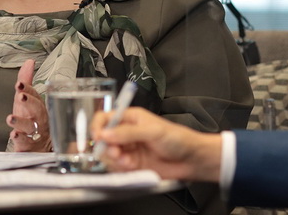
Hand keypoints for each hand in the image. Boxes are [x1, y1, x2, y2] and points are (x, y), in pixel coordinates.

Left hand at [6, 59, 49, 151]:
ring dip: (21, 121)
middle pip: (37, 108)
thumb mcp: (27, 100)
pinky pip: (26, 142)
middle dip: (29, 102)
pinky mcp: (29, 145)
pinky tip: (14, 135)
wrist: (40, 146)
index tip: (19, 84)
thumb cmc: (33, 120)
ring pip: (31, 126)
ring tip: (11, 118)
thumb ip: (26, 81)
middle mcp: (38, 118)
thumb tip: (29, 62)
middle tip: (21, 96)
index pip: (35, 95)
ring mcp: (35, 132)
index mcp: (38, 105)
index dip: (28, 89)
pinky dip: (20, 139)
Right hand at [91, 107, 222, 181]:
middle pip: (103, 139)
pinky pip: (116, 168)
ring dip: (114, 159)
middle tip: (116, 152)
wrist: (190, 160)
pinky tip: (132, 166)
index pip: (105, 118)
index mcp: (131, 118)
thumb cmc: (177, 138)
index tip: (98, 137)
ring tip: (127, 161)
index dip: (98, 127)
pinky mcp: (131, 165)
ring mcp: (128, 149)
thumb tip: (105, 133)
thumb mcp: (153, 131)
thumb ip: (128, 132)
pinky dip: (121, 169)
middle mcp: (126, 133)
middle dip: (106, 147)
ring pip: (108, 155)